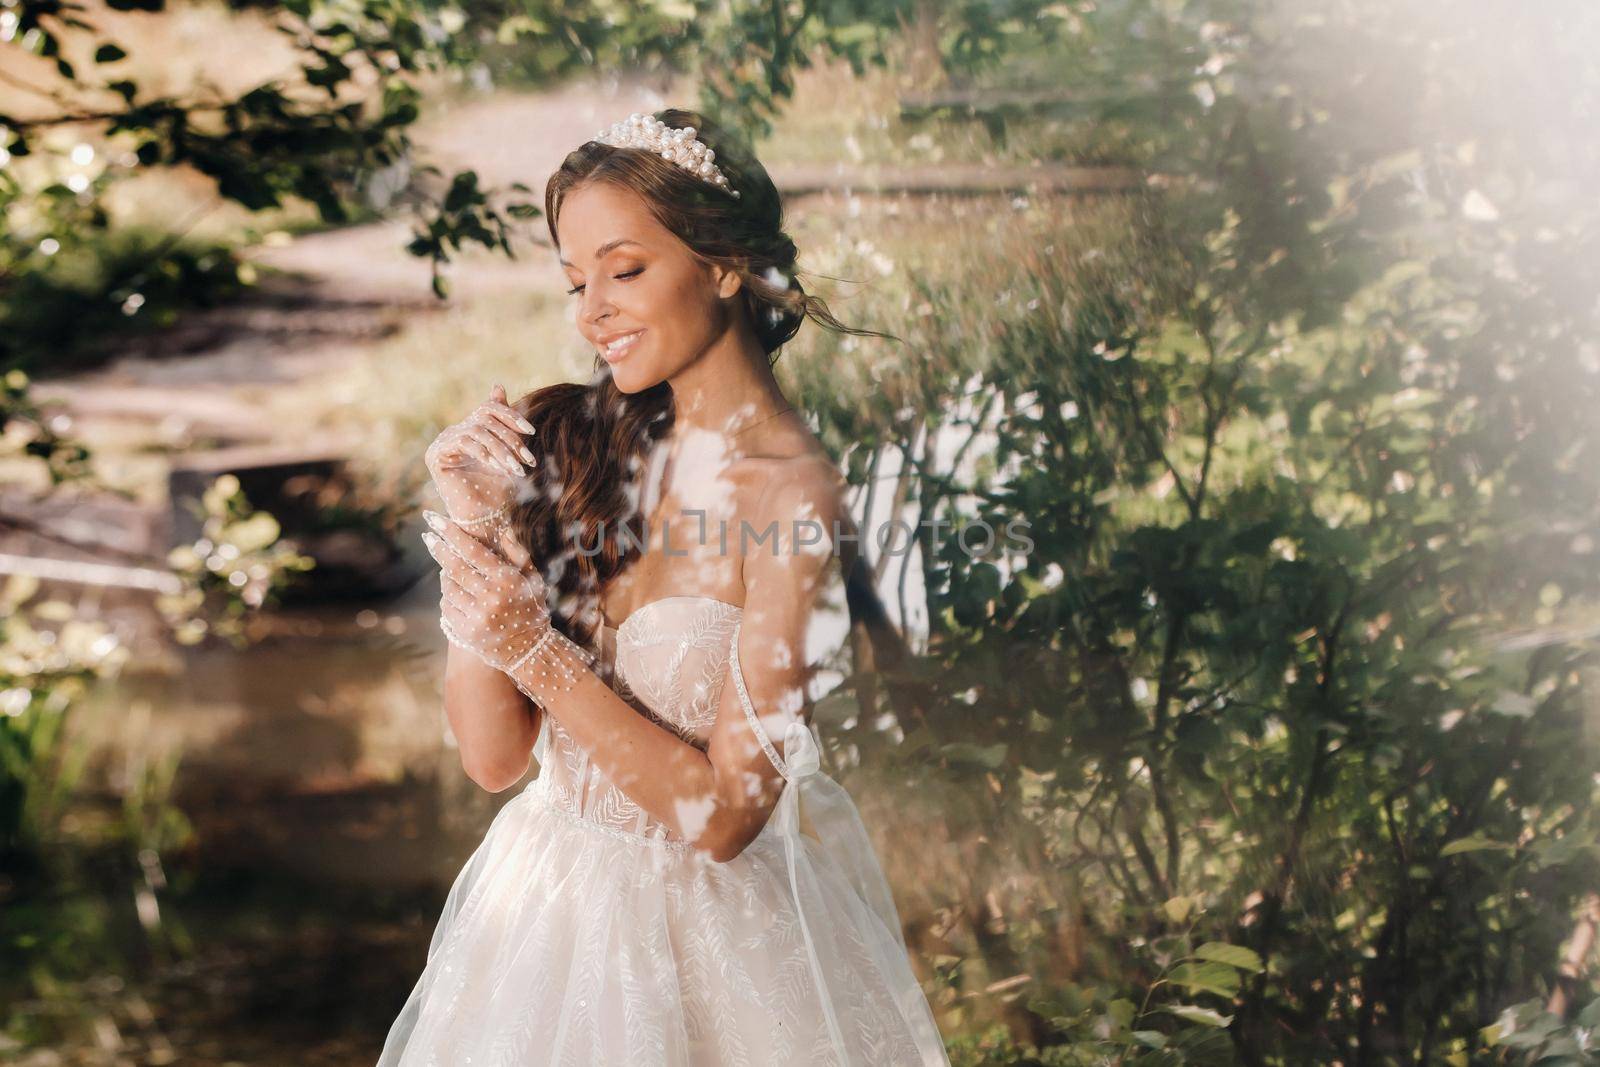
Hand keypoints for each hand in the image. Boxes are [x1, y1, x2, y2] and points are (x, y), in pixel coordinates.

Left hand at [421, 508, 548, 674]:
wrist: (530, 650)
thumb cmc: (531, 608)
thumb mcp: (533, 580)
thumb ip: (518, 554)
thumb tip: (502, 529)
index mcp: (508, 581)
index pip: (474, 552)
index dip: (452, 534)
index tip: (435, 519)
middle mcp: (492, 598)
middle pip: (455, 567)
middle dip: (439, 549)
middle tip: (427, 536)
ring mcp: (478, 617)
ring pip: (448, 588)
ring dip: (445, 576)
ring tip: (450, 571)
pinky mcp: (467, 632)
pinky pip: (447, 608)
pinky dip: (448, 598)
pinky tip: (455, 595)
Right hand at [423, 384, 536, 533]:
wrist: (484, 518)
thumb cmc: (498, 487)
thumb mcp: (508, 452)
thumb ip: (505, 423)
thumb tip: (497, 384)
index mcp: (472, 428)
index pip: (490, 409)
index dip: (511, 416)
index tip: (531, 432)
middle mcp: (455, 431)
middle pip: (486, 420)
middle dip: (511, 440)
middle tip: (528, 460)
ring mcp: (443, 442)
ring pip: (478, 432)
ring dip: (502, 451)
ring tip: (517, 470)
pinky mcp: (435, 454)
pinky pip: (464, 443)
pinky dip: (484, 454)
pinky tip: (498, 468)